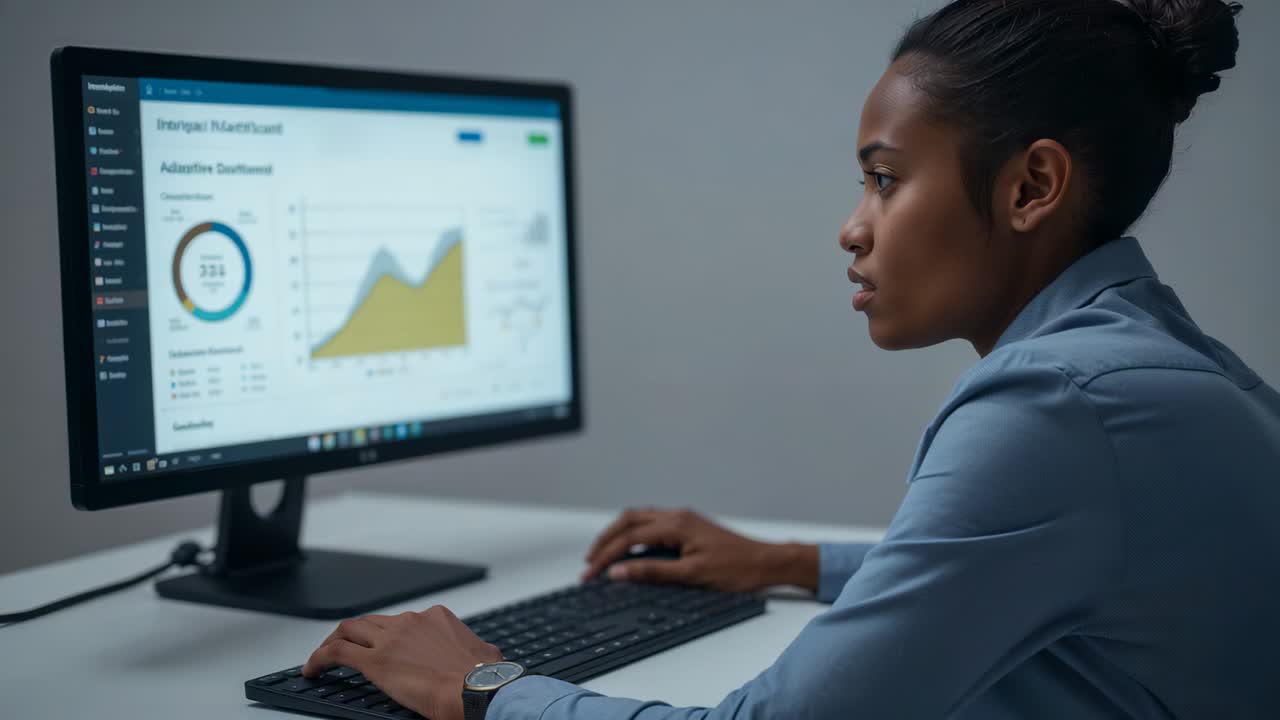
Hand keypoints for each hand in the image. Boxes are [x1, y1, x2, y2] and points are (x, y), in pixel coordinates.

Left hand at [302, 605, 502, 719]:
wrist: (476, 689)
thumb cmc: (484, 678)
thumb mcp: (485, 654)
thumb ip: (476, 649)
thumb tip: (483, 655)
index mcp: (436, 618)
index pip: (403, 621)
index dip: (389, 635)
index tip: (386, 648)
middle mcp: (411, 622)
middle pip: (371, 622)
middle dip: (355, 634)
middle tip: (344, 647)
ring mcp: (391, 639)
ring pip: (348, 630)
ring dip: (331, 641)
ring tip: (322, 656)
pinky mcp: (375, 661)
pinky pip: (337, 652)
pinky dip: (320, 658)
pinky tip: (312, 670)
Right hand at [580, 507, 775, 591]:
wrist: (766, 562)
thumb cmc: (737, 569)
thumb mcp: (691, 575)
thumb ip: (652, 572)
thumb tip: (619, 572)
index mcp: (676, 525)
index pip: (629, 538)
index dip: (606, 555)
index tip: (591, 572)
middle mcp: (677, 516)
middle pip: (628, 521)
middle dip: (605, 540)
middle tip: (589, 561)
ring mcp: (683, 519)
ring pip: (639, 519)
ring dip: (618, 534)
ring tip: (602, 553)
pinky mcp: (688, 526)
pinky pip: (652, 523)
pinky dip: (634, 533)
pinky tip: (630, 547)